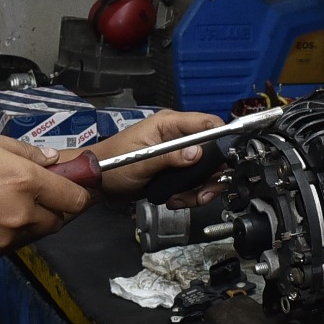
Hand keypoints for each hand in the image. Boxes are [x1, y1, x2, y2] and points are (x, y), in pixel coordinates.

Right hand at [0, 128, 90, 264]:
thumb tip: (50, 160)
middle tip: (33, 191)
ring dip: (30, 222)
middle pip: (58, 220)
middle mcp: (20, 214)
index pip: (75, 197)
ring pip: (33, 235)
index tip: (70, 184)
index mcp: (24, 180)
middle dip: (54, 207)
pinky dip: (5, 235)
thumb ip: (20, 150)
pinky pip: (8, 246)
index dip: (77, 190)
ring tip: (1, 203)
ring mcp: (2, 241)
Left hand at [87, 110, 224, 206]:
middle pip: (212, 151)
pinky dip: (190, 194)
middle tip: (204, 192)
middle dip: (212, 175)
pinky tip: (175, 199)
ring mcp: (177, 155)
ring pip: (206, 171)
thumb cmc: (111, 164)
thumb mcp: (140, 161)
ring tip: (186, 198)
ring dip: (200, 188)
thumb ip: (169, 157)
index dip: (222, 140)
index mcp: (169, 124)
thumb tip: (197, 154)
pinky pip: (194, 182)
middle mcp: (177, 137)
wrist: (97, 183)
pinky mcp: (175, 171)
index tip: (226, 163)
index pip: (208, 123)